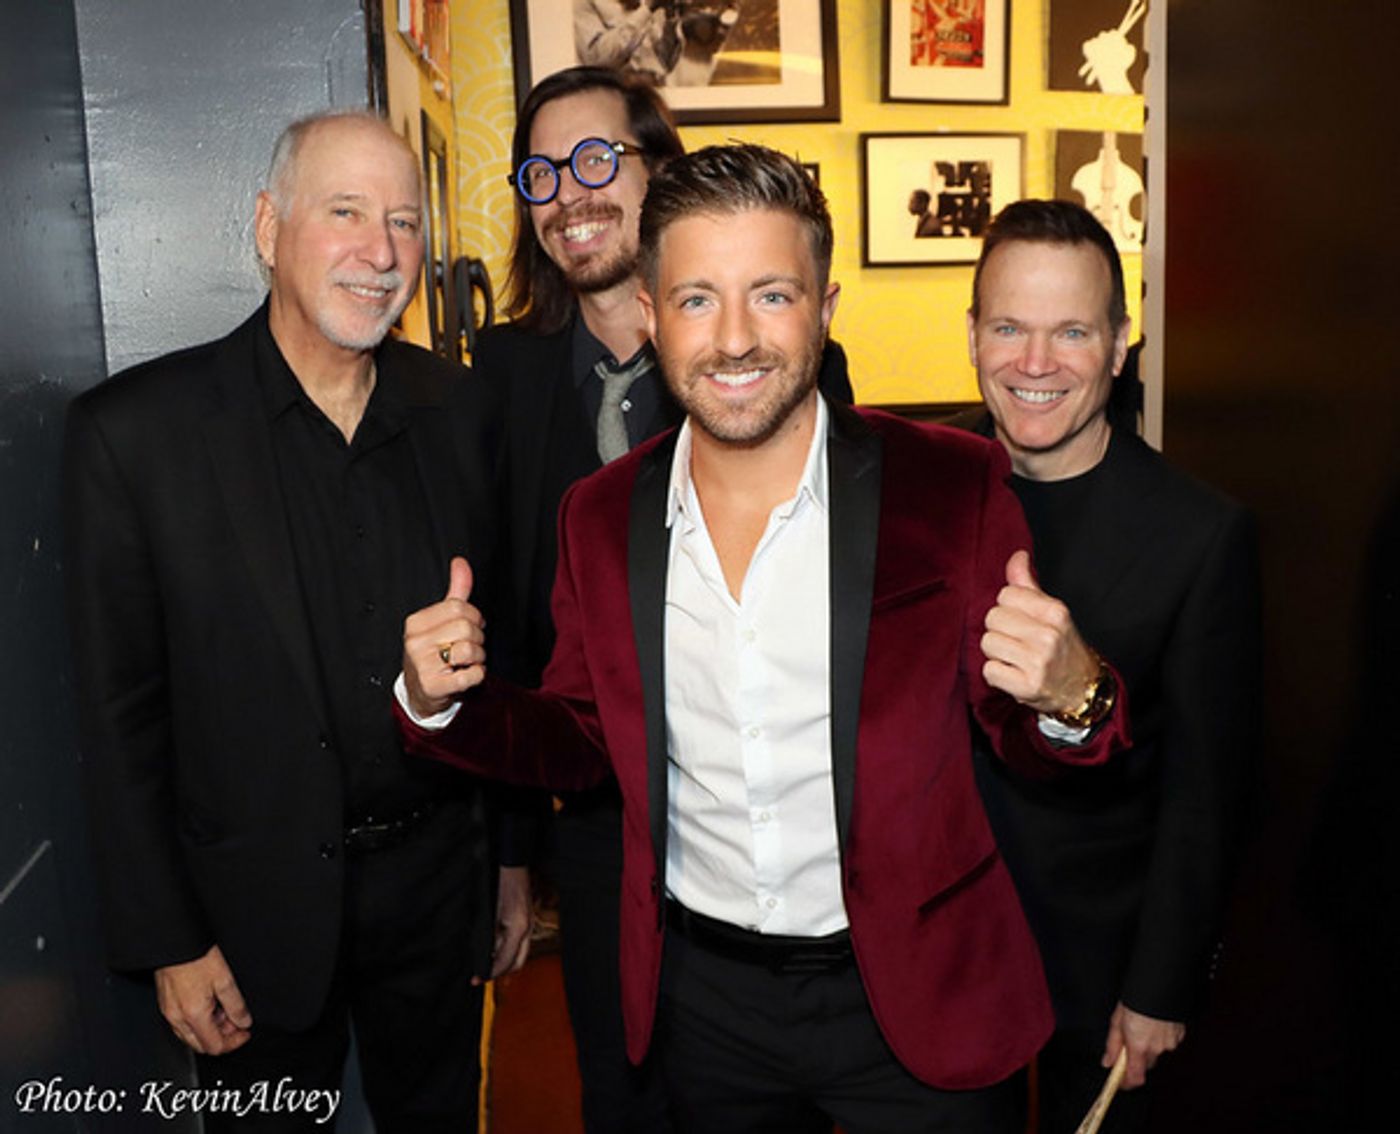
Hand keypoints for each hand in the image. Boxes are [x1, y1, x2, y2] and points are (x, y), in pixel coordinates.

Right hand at [154, 944, 251, 1054]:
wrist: (175, 943)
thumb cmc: (196, 956)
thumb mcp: (225, 979)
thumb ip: (236, 1005)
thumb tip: (243, 1021)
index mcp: (194, 1014)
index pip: (214, 1046)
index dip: (234, 1043)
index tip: (245, 1032)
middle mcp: (177, 1018)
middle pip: (202, 1045)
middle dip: (223, 1036)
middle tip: (236, 1021)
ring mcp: (169, 1012)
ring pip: (191, 1035)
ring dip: (211, 1028)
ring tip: (224, 1008)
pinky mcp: (166, 1004)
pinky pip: (183, 1024)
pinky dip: (198, 1020)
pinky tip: (209, 1003)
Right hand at [403, 557, 486, 717]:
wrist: (420, 692)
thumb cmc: (434, 652)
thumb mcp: (440, 621)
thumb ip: (455, 592)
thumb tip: (460, 562)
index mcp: (416, 622)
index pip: (458, 607)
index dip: (473, 617)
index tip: (470, 627)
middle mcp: (415, 642)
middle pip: (466, 627)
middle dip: (477, 638)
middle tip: (468, 648)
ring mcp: (422, 665)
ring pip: (470, 650)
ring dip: (478, 658)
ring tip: (466, 662)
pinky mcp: (434, 686)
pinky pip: (472, 675)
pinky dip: (477, 675)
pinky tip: (466, 675)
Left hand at [477, 866, 532, 983]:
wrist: (513, 865)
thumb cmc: (500, 884)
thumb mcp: (491, 913)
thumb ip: (490, 937)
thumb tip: (484, 956)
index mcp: (518, 928)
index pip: (506, 961)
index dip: (491, 972)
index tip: (478, 978)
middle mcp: (527, 929)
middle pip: (517, 963)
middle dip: (501, 972)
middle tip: (482, 976)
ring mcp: (528, 924)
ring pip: (518, 954)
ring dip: (503, 961)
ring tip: (484, 964)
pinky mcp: (526, 920)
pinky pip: (518, 942)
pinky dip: (506, 949)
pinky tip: (493, 949)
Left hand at [982, 550, 1098, 712]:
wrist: (1083, 689)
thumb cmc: (1061, 646)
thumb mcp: (1051, 612)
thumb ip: (1028, 585)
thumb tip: (1017, 555)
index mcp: (1056, 611)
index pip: (1006, 594)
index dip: (1009, 608)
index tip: (1023, 621)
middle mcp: (1049, 635)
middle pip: (993, 617)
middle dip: (1000, 630)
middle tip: (1019, 642)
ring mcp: (1038, 662)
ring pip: (987, 642)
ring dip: (996, 653)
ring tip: (1016, 659)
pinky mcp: (1027, 687)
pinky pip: (989, 670)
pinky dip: (997, 675)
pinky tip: (1014, 674)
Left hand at [1103, 1002, 1185, 1088]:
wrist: (1159, 985)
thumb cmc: (1135, 999)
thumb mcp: (1117, 1020)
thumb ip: (1113, 1045)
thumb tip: (1108, 1062)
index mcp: (1139, 1046)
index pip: (1135, 1078)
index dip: (1127, 1083)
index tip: (1120, 1081)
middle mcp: (1157, 1048)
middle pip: (1145, 1064)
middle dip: (1136, 1058)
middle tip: (1128, 1040)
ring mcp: (1170, 1042)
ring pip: (1157, 1052)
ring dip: (1148, 1045)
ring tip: (1142, 1025)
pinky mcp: (1179, 1035)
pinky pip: (1167, 1042)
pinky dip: (1160, 1037)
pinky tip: (1154, 1023)